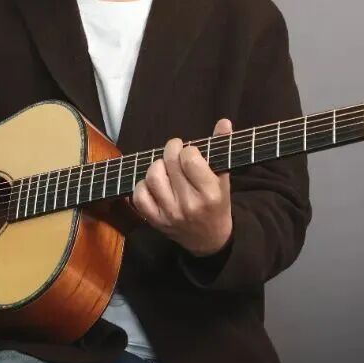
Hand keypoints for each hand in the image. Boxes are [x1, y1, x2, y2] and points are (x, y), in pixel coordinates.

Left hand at [131, 118, 233, 256]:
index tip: (191, 152)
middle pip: (169, 163)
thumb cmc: (217, 205)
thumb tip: (223, 122)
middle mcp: (189, 204)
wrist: (210, 240)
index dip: (188, 149)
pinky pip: (139, 197)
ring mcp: (170, 214)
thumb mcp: (224, 179)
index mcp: (209, 193)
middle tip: (175, 151)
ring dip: (157, 166)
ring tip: (165, 167)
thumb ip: (222, 148)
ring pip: (152, 177)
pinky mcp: (155, 221)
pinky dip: (143, 185)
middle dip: (171, 150)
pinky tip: (154, 184)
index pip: (189, 158)